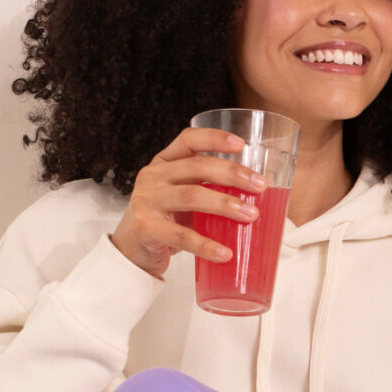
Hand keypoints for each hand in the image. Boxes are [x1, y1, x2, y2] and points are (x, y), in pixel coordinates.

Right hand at [110, 127, 266, 276]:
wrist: (131, 251)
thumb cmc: (166, 220)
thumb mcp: (183, 196)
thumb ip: (208, 188)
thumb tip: (257, 196)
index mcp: (164, 162)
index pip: (188, 140)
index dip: (214, 138)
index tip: (241, 144)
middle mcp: (153, 176)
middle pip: (196, 166)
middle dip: (232, 174)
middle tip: (260, 186)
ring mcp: (147, 200)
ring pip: (191, 196)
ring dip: (225, 204)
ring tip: (251, 215)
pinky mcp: (145, 228)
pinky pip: (181, 235)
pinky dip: (206, 245)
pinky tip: (225, 253)